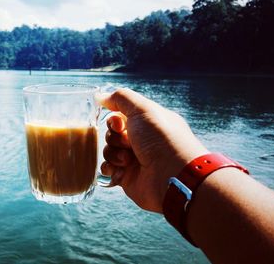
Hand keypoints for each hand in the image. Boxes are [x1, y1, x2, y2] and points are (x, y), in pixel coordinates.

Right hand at [98, 88, 208, 212]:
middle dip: (114, 138)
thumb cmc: (162, 140)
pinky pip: (108, 169)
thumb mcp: (143, 110)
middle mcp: (141, 141)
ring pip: (108, 151)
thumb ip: (121, 98)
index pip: (120, 116)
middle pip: (112, 133)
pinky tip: (119, 170)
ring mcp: (134, 159)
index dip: (114, 120)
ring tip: (128, 160)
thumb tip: (101, 96)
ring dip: (113, 153)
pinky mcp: (127, 177)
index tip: (119, 125)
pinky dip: (110, 168)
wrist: (171, 177)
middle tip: (127, 143)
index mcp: (148, 124)